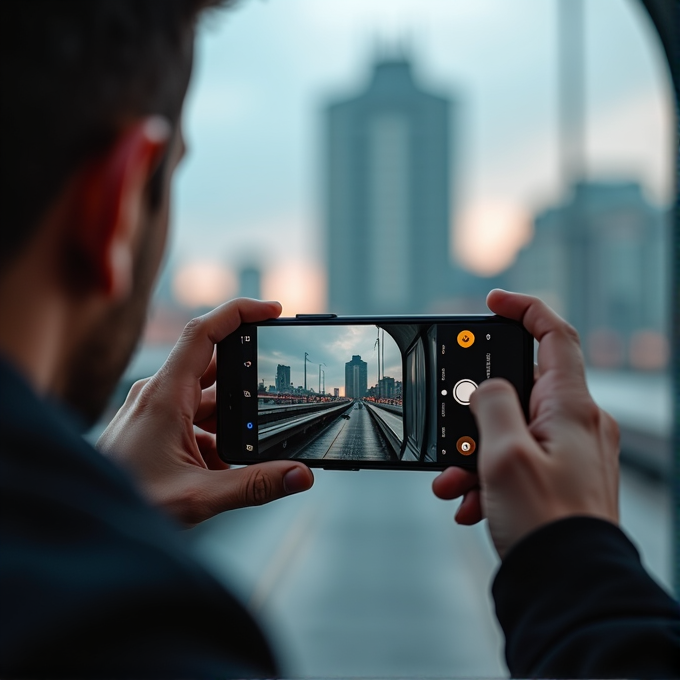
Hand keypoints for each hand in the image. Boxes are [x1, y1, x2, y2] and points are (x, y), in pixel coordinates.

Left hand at [97, 298, 313, 526]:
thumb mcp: (198, 496)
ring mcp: (157, 410)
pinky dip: (217, 433)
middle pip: (214, 366)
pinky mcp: (157, 427)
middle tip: (275, 396)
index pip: (203, 332)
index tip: (272, 310)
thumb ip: (254, 485)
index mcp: (165, 395)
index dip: (239, 312)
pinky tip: (225, 463)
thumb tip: (301, 475)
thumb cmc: (129, 502)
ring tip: (251, 442)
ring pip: (207, 397)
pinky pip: (196, 418)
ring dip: (232, 415)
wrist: (86, 520)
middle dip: (247, 379)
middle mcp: (160, 394)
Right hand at [433, 290, 619, 557]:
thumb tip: (488, 386)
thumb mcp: (504, 455)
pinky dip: (488, 475)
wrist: (568, 587)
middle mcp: (577, 425)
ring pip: (511, 430)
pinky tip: (471, 502)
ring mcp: (570, 453)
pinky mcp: (559, 478)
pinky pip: (516, 460)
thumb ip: (491, 405)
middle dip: (476, 409)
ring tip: (455, 483)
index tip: (492, 302)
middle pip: (520, 388)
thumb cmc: (544, 522)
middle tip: (451, 426)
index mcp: (571, 408)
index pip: (554, 336)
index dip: (524, 309)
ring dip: (475, 451)